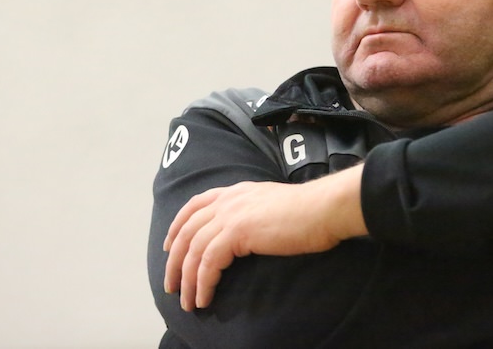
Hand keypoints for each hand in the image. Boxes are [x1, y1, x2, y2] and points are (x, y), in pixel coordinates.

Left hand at [163, 166, 366, 310]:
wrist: (322, 208)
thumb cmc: (308, 211)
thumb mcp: (271, 205)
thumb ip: (253, 212)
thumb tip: (246, 232)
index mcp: (235, 192)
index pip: (194, 205)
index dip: (177, 226)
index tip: (170, 246)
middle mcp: (228, 200)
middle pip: (187, 231)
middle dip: (174, 261)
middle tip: (172, 285)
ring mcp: (231, 214)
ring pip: (194, 250)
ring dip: (188, 280)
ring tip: (188, 301)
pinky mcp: (237, 232)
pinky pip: (209, 262)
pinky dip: (203, 283)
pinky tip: (204, 298)